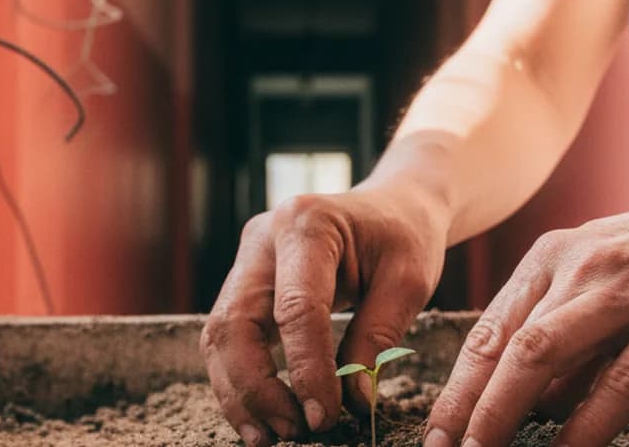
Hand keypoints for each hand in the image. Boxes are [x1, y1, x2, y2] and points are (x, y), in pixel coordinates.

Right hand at [201, 187, 446, 445]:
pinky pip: (228, 335)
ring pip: (220, 334)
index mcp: (308, 224)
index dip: (306, 370)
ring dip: (239, 391)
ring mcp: (247, 257)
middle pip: (235, 321)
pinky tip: (262, 414)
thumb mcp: (409, 282)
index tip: (325, 418)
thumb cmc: (405, 236)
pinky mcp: (244, 280)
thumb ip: (376, 339)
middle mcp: (263, 237)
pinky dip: (240, 378)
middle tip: (289, 431)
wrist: (393, 205)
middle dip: (255, 387)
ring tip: (270, 436)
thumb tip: (351, 404)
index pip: (297, 308)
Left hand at [424, 171, 628, 446]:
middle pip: (503, 347)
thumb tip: (534, 403)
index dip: (456, 385)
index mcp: (553, 258)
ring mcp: (623, 292)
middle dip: (466, 406)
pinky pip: (617, 380)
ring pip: (541, 357)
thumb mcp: (604, 274)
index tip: (435, 428)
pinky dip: (585, 423)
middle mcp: (576, 271)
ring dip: (504, 413)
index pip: (488, 330)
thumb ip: (568, 334)